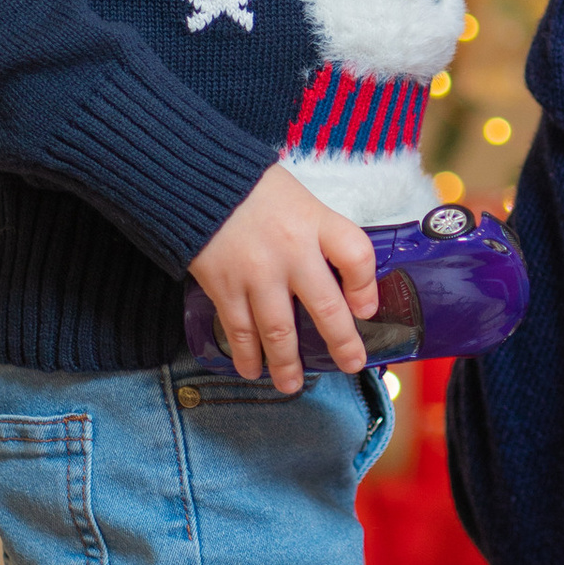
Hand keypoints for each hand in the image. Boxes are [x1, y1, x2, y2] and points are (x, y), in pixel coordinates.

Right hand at [189, 165, 378, 391]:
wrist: (197, 179)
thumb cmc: (255, 190)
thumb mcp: (301, 200)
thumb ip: (322, 235)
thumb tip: (342, 278)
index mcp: (315, 222)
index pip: (357, 256)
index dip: (366, 287)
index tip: (366, 309)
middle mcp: (291, 251)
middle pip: (326, 308)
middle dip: (341, 343)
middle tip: (351, 364)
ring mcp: (256, 273)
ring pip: (279, 331)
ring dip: (288, 364)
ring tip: (292, 385)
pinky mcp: (224, 285)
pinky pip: (239, 330)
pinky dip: (246, 355)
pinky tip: (252, 370)